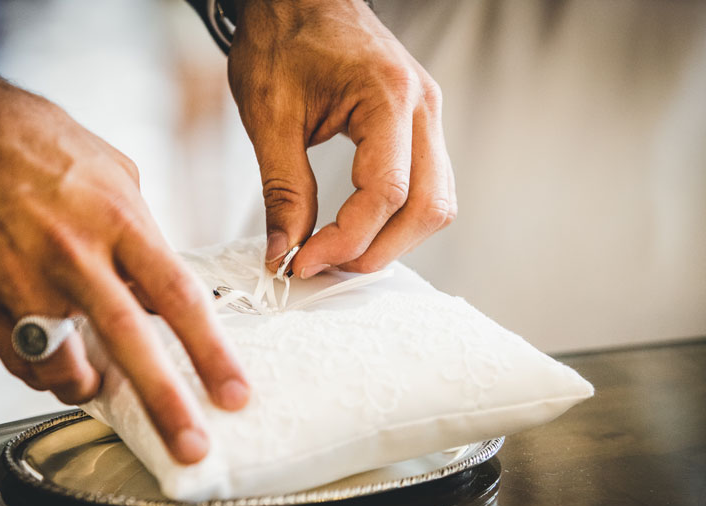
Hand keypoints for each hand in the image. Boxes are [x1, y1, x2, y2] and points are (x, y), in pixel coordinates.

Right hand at [0, 73, 248, 463]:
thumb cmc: (40, 145)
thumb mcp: (113, 174)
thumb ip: (143, 234)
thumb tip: (162, 287)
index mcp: (118, 221)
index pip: (177, 297)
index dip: (210, 352)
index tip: (234, 394)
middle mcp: (74, 255)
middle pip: (130, 342)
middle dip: (166, 403)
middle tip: (192, 447)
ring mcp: (23, 281)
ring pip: (63, 366)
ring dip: (89, 388)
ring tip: (98, 386)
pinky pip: (18, 361)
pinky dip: (44, 374)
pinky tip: (55, 365)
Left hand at [228, 0, 456, 276]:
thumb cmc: (282, 39)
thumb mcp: (269, 116)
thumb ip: (283, 189)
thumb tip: (284, 252)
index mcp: (388, 97)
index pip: (386, 193)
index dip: (346, 240)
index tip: (301, 261)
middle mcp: (422, 107)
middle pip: (428, 207)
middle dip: (377, 250)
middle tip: (323, 266)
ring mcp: (427, 116)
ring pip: (435, 203)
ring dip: (392, 240)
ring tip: (338, 252)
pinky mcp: (419, 125)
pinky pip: (426, 186)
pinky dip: (396, 218)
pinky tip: (357, 227)